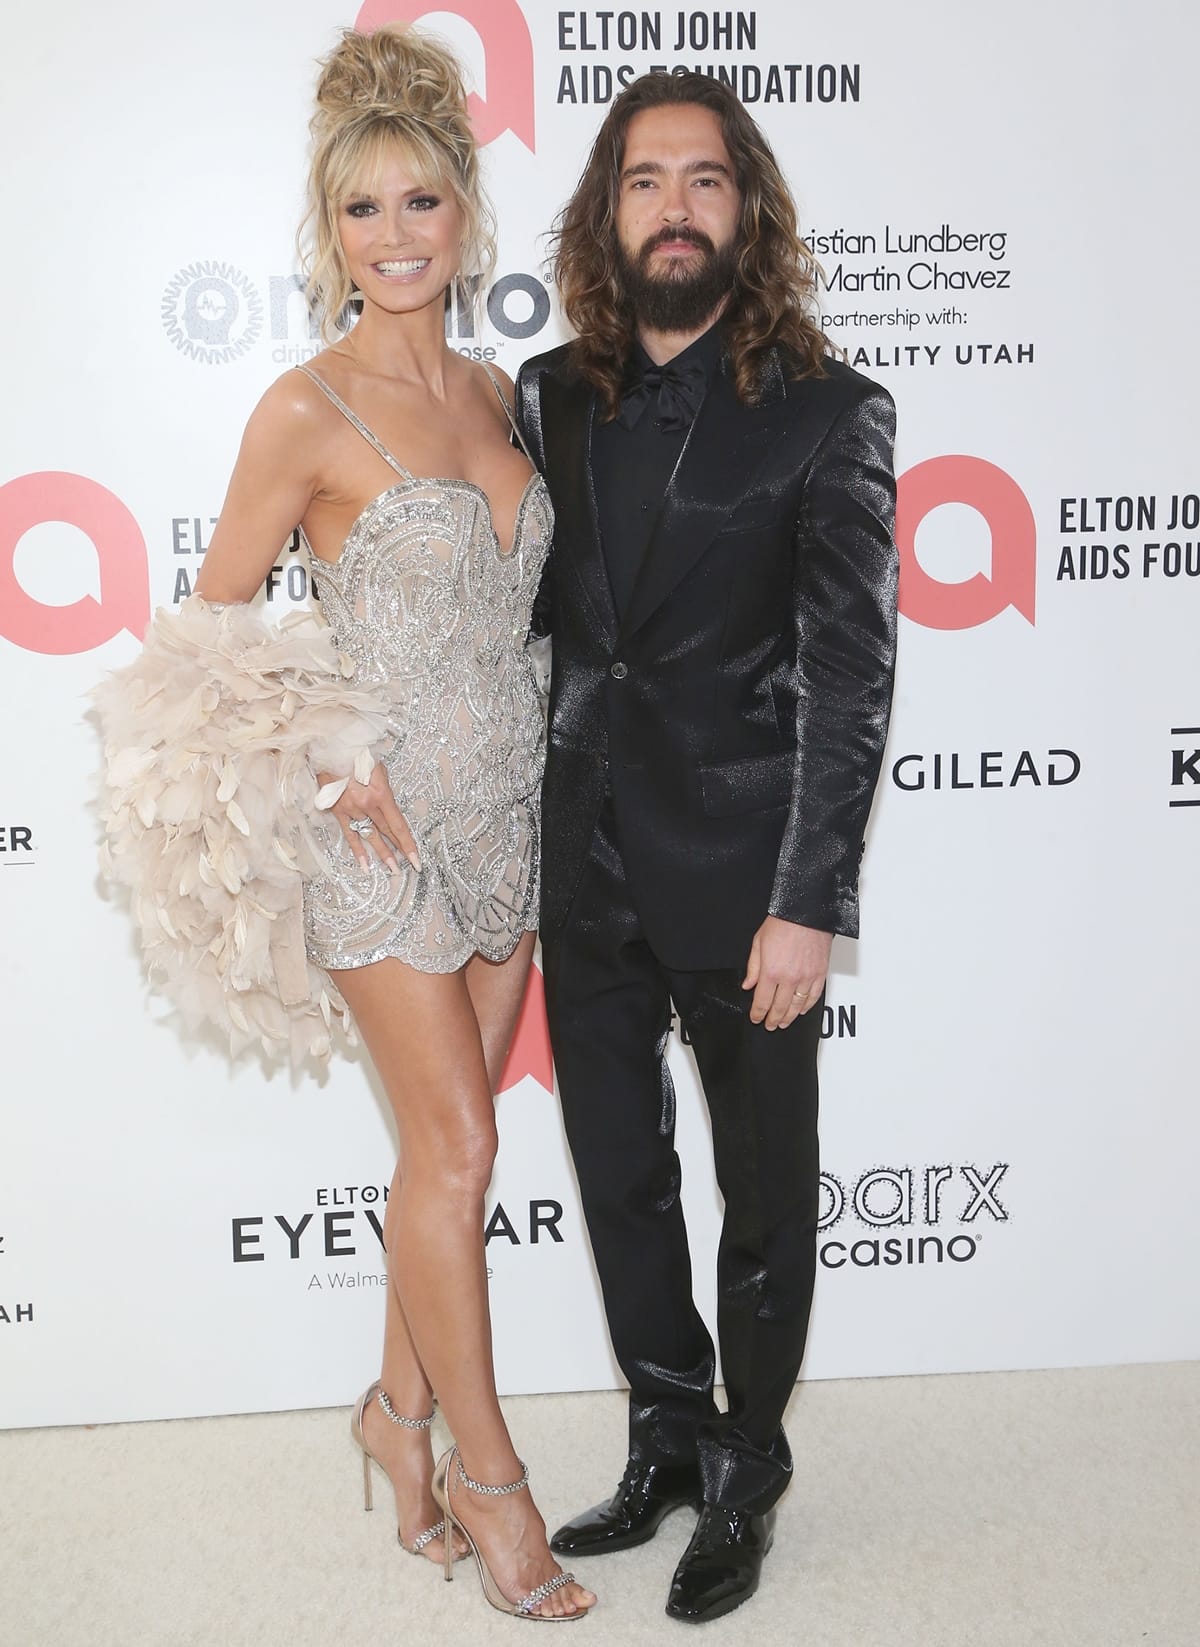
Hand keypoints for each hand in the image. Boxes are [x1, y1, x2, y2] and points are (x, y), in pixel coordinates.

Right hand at [317, 762, 419, 873]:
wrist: (331, 747)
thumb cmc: (356, 752)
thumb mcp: (378, 768)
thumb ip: (383, 788)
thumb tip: (387, 802)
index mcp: (381, 793)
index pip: (398, 824)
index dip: (408, 842)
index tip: (416, 857)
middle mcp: (368, 804)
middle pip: (387, 831)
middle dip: (399, 849)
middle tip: (409, 867)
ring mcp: (352, 809)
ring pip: (370, 835)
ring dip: (382, 853)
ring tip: (392, 869)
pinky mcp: (338, 810)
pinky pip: (350, 834)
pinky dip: (358, 850)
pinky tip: (365, 865)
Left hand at [742, 916, 831, 1030]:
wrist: (806, 912)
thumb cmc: (782, 922)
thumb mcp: (758, 942)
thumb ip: (753, 967)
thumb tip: (748, 985)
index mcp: (771, 971)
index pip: (762, 1001)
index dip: (758, 1014)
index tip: (756, 1018)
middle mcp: (790, 977)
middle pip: (779, 1008)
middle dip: (773, 1019)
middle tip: (770, 1025)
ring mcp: (807, 977)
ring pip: (797, 1006)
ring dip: (789, 1017)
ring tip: (783, 1023)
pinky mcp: (820, 974)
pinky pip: (814, 997)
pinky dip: (807, 1007)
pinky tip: (801, 1010)